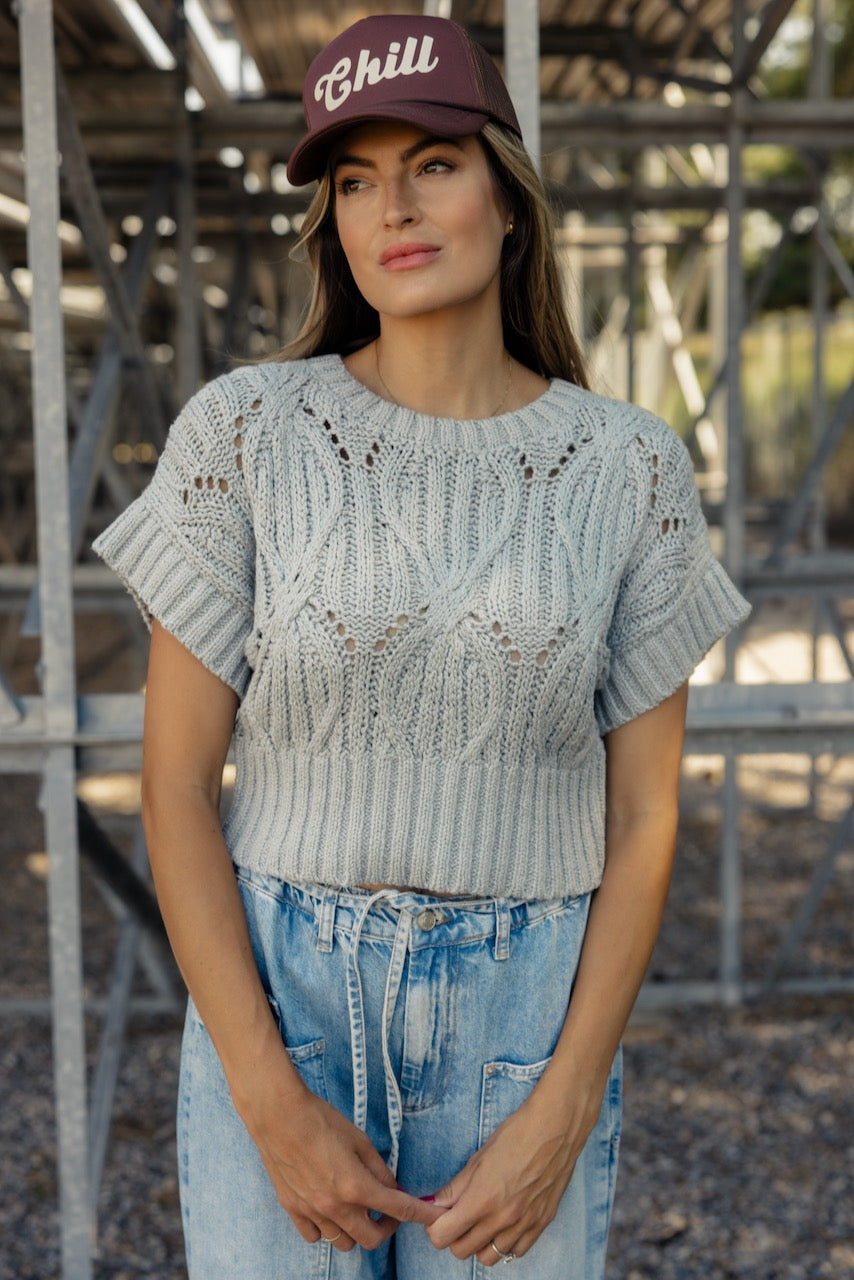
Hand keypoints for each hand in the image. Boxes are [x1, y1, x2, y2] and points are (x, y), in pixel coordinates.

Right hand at [236, 1065, 442, 1251]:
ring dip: (356, 1229)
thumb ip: (379, 1169)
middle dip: (387, 1228)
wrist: (279, 1116)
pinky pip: (315, 1236)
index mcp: (356, 1187)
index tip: (436, 1216)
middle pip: (371, 1239)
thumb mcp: (359, 1140)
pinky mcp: (293, 1209)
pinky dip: (326, 1230)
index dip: (421, 1214)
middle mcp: (335, 1207)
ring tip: (357, 1208)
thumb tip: (394, 1188)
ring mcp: (312, 1212)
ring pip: (343, 1242)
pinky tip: (329, 1209)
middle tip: (388, 1210)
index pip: (399, 1209)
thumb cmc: (321, 1120)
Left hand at [424, 1085, 598, 1264]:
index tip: (438, 1216)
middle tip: (457, 1215)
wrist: (556, 1129)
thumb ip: (454, 1188)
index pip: (443, 1237)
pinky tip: (504, 1223)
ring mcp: (523, 1225)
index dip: (435, 1227)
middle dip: (453, 1235)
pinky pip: (516, 1252)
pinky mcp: (541, 1225)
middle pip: (462, 1250)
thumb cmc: (516, 1135)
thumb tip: (433, 1205)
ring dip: (478, 1243)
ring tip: (481, 1220)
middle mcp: (501, 1220)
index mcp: (481, 1201)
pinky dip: (504, 1243)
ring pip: (488, 1257)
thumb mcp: (478, 1158)